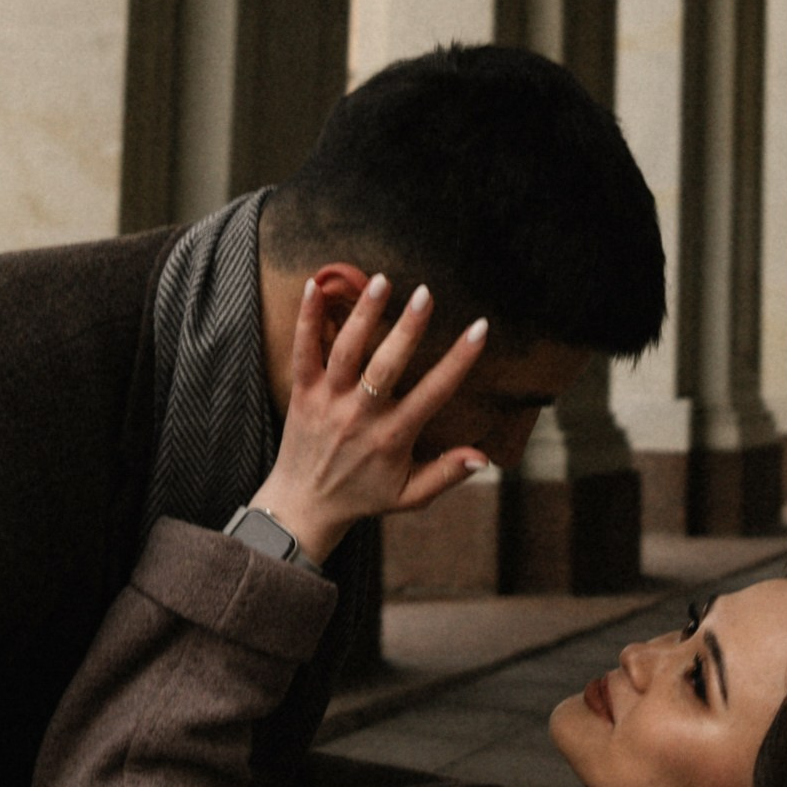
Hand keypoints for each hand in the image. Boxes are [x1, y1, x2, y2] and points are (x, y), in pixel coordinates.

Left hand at [251, 277, 489, 564]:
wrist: (303, 506)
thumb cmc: (363, 496)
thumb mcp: (410, 495)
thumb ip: (447, 473)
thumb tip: (484, 457)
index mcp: (393, 436)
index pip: (434, 392)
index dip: (459, 359)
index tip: (480, 328)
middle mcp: (360, 415)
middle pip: (386, 365)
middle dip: (407, 328)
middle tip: (426, 293)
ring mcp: (328, 401)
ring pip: (346, 351)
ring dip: (363, 314)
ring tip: (382, 280)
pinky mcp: (302, 393)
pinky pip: (302, 351)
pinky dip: (307, 319)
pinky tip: (314, 285)